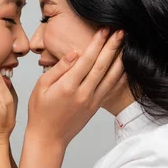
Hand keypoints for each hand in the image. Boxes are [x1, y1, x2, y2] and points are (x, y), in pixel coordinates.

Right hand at [25, 28, 124, 148]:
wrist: (49, 138)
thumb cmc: (41, 111)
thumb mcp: (41, 87)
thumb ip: (58, 69)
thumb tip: (73, 53)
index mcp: (68, 87)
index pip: (86, 60)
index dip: (97, 43)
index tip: (103, 30)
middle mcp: (83, 93)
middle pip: (102, 65)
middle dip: (112, 46)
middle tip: (120, 31)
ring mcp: (92, 101)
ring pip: (111, 77)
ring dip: (120, 58)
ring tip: (126, 43)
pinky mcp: (96, 106)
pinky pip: (111, 88)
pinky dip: (120, 76)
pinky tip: (124, 65)